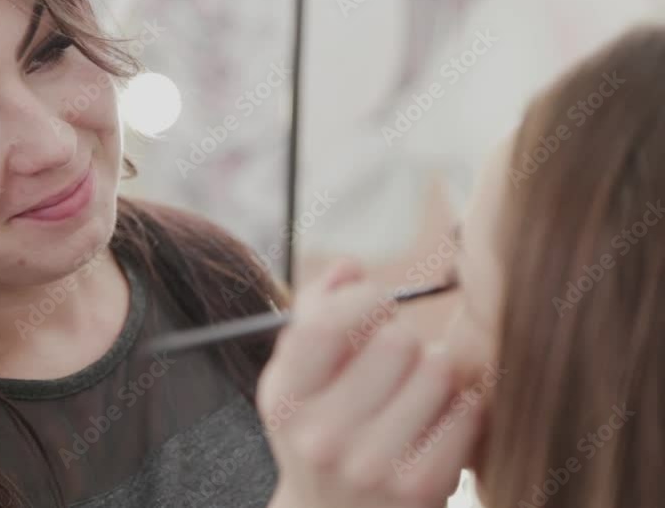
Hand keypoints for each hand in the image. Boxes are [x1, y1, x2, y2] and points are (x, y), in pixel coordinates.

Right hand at [257, 260, 484, 507]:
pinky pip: (466, 410)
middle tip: (396, 355)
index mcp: (285, 400)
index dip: (362, 297)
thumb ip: (314, 315)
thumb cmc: (320, 434)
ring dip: (435, 369)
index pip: (326, 324)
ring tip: (417, 389)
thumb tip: (348, 267)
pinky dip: (461, 407)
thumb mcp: (298, 381)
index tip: (374, 302)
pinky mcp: (420, 489)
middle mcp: (321, 437)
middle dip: (402, 335)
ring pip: (437, 369)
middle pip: (395, 339)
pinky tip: (439, 421)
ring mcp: (371, 466)